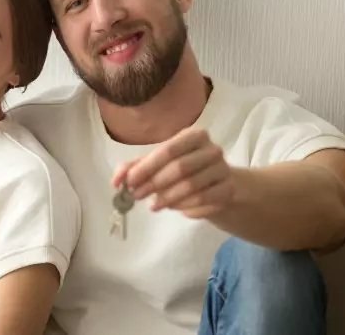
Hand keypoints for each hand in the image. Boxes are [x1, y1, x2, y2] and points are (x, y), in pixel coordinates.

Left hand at [112, 127, 234, 218]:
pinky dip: (186, 207)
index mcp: (193, 136)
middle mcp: (212, 149)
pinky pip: (204, 201)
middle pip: (180, 168)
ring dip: (168, 198)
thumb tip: (115, 181)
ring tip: (154, 205)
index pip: (167, 150)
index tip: (129, 182)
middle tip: (137, 196)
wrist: (219, 186)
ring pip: (192, 186)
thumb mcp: (157, 165)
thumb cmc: (183, 171)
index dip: (147, 167)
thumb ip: (134, 169)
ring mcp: (224, 169)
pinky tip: (176, 208)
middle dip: (155, 184)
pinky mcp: (229, 190)